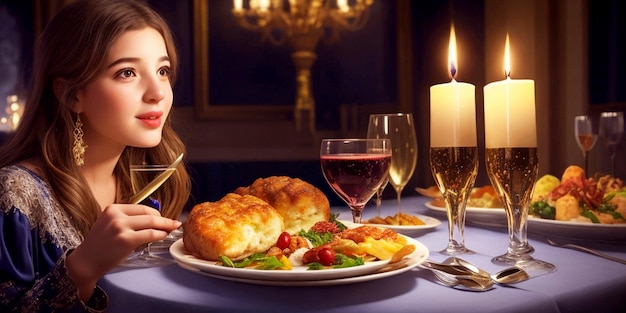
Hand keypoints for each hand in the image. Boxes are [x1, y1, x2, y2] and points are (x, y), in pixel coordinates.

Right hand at [66, 204, 181, 299]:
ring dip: (165, 226)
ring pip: (152, 222)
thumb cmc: (100, 245)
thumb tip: (153, 219)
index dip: (156, 213)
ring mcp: (121, 227)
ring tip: (171, 229)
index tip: (163, 217)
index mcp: (113, 208)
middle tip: (173, 223)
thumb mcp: (110, 224)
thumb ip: (127, 219)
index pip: (142, 207)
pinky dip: (160, 234)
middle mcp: (116, 215)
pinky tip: (164, 236)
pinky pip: (150, 234)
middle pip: (149, 213)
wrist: (86, 262)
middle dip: (164, 219)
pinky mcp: (126, 240)